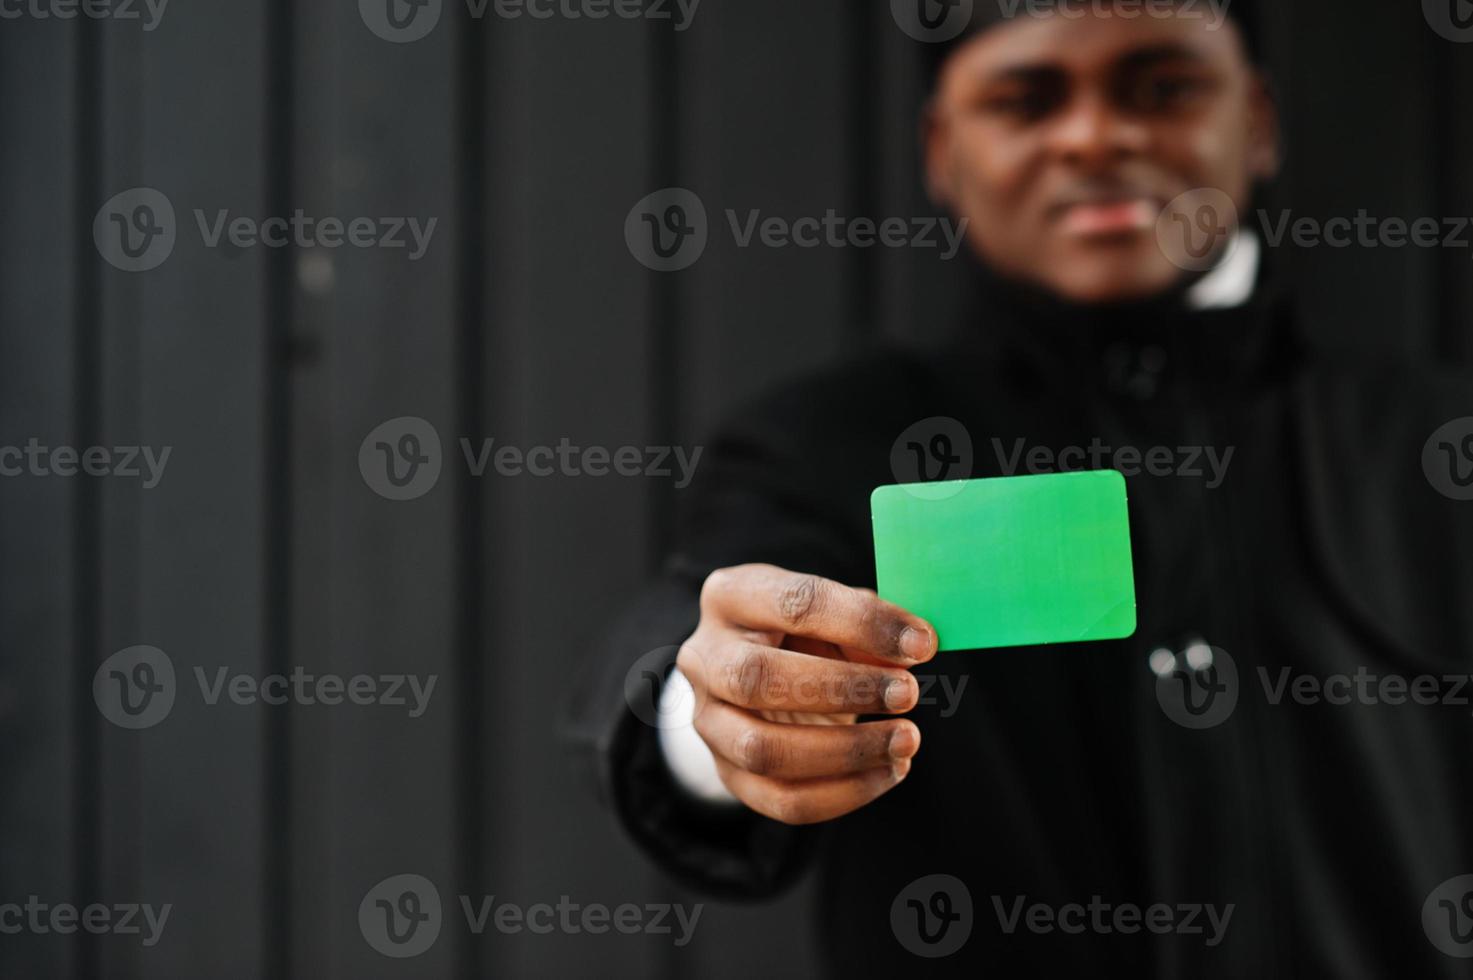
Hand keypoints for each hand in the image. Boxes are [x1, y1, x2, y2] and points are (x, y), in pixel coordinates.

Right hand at [676, 563, 937, 824]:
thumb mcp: (830, 611)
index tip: (921, 644)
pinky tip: (888, 772)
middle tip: (908, 694)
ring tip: (905, 742)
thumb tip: (911, 648)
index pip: (795, 604)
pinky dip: (844, 793)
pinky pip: (781, 800)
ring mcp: (707, 720)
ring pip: (763, 750)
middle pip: (758, 678)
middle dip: (844, 690)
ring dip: (846, 752)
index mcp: (730, 596)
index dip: (863, 624)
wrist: (758, 671)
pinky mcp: (726, 772)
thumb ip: (865, 626)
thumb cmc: (805, 632)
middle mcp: (704, 657)